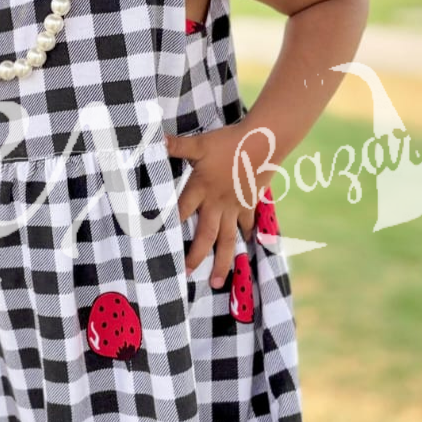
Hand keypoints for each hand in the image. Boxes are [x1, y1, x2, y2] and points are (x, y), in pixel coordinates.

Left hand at [163, 126, 258, 288]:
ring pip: (227, 239)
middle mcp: (217, 203)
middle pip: (206, 235)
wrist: (265, 141)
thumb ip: (177, 146)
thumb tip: (156, 140)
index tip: (159, 246)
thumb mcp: (200, 143)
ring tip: (216, 282)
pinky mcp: (249, 203)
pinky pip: (246, 224)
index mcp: (201, 188)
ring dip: (222, 261)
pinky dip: (246, 235)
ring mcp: (235, 206)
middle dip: (196, 256)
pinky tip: (245, 246)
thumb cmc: (230, 142)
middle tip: (186, 274)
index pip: (181, 212)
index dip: (170, 228)